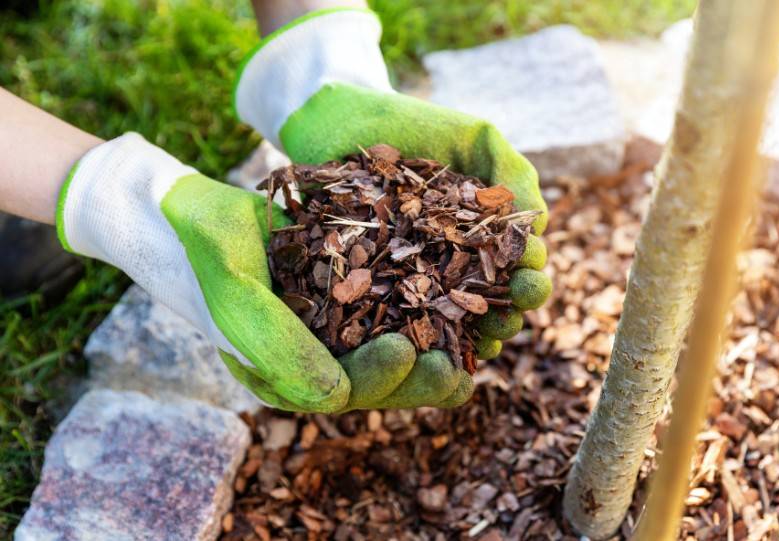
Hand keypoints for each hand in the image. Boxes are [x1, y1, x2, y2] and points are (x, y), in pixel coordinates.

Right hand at [57, 134, 472, 411]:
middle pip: (378, 380)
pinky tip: (462, 300)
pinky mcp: (350, 297)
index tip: (406, 349)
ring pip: (392, 350)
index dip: (379, 377)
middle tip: (458, 369)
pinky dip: (427, 310)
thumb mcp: (238, 296)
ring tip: (475, 347)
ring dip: (433, 351)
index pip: (341, 391)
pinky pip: (393, 311)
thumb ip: (279, 347)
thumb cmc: (211, 253)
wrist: (199, 214)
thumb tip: (337, 399)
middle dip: (420, 379)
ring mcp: (334, 329)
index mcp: (285, 375)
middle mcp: (314, 359)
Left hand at [235, 8, 551, 365]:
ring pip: (453, 321)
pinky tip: (433, 350)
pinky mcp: (373, 287)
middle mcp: (455, 262)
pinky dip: (420, 339)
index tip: (528, 277)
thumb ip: (513, 172)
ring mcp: (415, 277)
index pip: (519, 266)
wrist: (340, 119)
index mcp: (485, 233)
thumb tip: (538, 225)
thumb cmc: (413, 125)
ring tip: (482, 343)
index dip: (529, 278)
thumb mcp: (475, 137)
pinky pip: (399, 321)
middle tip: (509, 316)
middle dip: (508, 314)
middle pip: (491, 302)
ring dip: (473, 338)